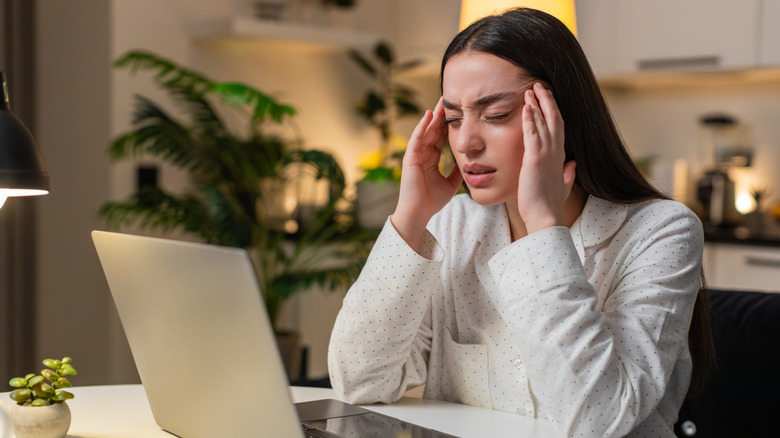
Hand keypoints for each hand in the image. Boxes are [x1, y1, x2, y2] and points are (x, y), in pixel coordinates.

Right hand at [392, 97, 462, 249]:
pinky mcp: (410, 158)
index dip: (448, 125)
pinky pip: (416, 139)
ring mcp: (415, 155)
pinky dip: (422, 127)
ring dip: (432, 116)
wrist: (419, 213)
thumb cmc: (432, 201)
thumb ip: (457, 171)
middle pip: (433, 130)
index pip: (440, 137)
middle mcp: (422, 154)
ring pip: (425, 131)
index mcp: (431, 159)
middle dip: (441, 115)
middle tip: (449, 98)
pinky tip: (428, 116)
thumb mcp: (451, 183)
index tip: (458, 112)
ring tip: (440, 102)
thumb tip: (469, 163)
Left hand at [517, 82, 576, 233]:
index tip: (546, 98)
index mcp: (561, 157)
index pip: (558, 128)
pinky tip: (526, 107)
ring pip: (544, 122)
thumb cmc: (550, 204)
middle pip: (554, 119)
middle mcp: (556, 152)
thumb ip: (568, 175)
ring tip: (530, 89)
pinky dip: (530, 119)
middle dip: (546, 100)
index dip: (553, 111)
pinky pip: (533, 134)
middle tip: (538, 85)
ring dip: (537, 104)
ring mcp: (547, 154)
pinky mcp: (535, 159)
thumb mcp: (563, 186)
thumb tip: (572, 166)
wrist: (546, 217)